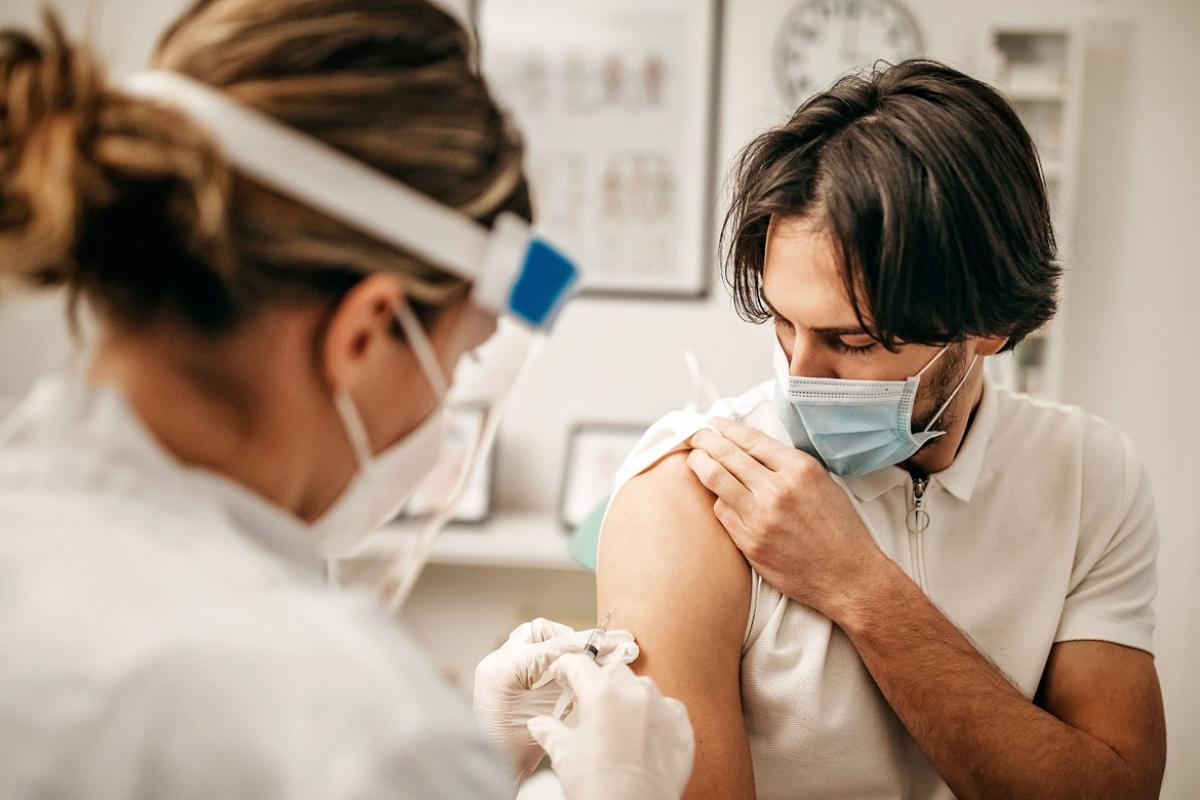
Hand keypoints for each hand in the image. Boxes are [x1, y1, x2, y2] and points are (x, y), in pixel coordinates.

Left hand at [473, 618, 638, 781]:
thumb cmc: (516, 749)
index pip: (550, 647)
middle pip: (538, 631)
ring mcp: (494, 663)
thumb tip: (594, 660)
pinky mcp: (498, 668)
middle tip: (591, 651)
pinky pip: (526, 648)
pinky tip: (562, 663)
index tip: (605, 644)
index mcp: (502, 672)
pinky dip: (546, 650)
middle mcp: (494, 661)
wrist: (492, 766)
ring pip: (531, 635)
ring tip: (577, 657)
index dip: (581, 644)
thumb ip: (569, 683)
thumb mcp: (548, 713)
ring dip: (555, 642)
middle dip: (567, 638)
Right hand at [528, 655, 693, 799]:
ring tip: (618, 719)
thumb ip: (550, 732)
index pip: (579, 664)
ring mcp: (662, 708)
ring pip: (643, 686)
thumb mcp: (564, 756)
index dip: (566, 667)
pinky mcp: (682, 727)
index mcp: (602, 694)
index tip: (563, 674)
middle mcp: (635, 693)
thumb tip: (539, 724)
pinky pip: (669, 707)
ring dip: (628, 695)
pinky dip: (656, 713)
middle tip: (589, 702)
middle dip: (599, 682)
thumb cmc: (597, 787)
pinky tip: (645, 731)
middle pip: (613, 672)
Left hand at [685, 417, 891, 620]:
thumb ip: (789, 465)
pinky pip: (722, 512)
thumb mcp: (823, 483)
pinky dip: (718, 500)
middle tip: (696, 436)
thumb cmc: (839, 530)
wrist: (847, 576)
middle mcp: (777, 490)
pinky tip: (717, 495)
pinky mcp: (749, 542)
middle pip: (727, 455)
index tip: (716, 423)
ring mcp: (760, 517)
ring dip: (700, 465)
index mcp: (800, 469)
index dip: (728, 428)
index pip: (752, 439)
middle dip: (706, 441)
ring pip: (715, 480)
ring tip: (695, 459)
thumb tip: (753, 449)